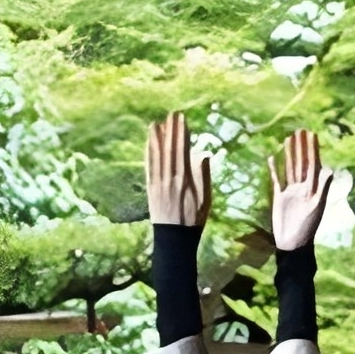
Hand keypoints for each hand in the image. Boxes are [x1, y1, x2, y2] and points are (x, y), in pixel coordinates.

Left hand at [144, 112, 212, 230]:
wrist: (174, 238)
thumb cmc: (194, 219)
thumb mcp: (205, 199)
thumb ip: (203, 176)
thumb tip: (203, 154)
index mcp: (185, 180)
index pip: (183, 150)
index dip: (181, 133)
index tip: (181, 119)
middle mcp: (170, 178)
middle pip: (169, 150)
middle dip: (170, 130)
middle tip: (171, 114)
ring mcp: (158, 183)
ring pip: (157, 156)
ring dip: (157, 138)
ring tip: (156, 123)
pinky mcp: (150, 188)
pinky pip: (148, 167)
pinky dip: (148, 153)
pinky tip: (149, 143)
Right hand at [269, 130, 332, 249]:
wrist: (292, 242)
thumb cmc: (307, 226)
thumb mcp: (316, 207)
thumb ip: (322, 188)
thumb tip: (330, 170)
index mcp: (312, 187)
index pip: (312, 164)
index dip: (312, 149)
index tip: (311, 135)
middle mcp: (301, 186)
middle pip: (301, 162)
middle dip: (301, 147)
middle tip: (299, 130)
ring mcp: (290, 190)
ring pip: (290, 168)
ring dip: (289, 154)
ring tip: (287, 139)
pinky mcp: (279, 196)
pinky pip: (276, 179)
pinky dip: (274, 169)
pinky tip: (271, 157)